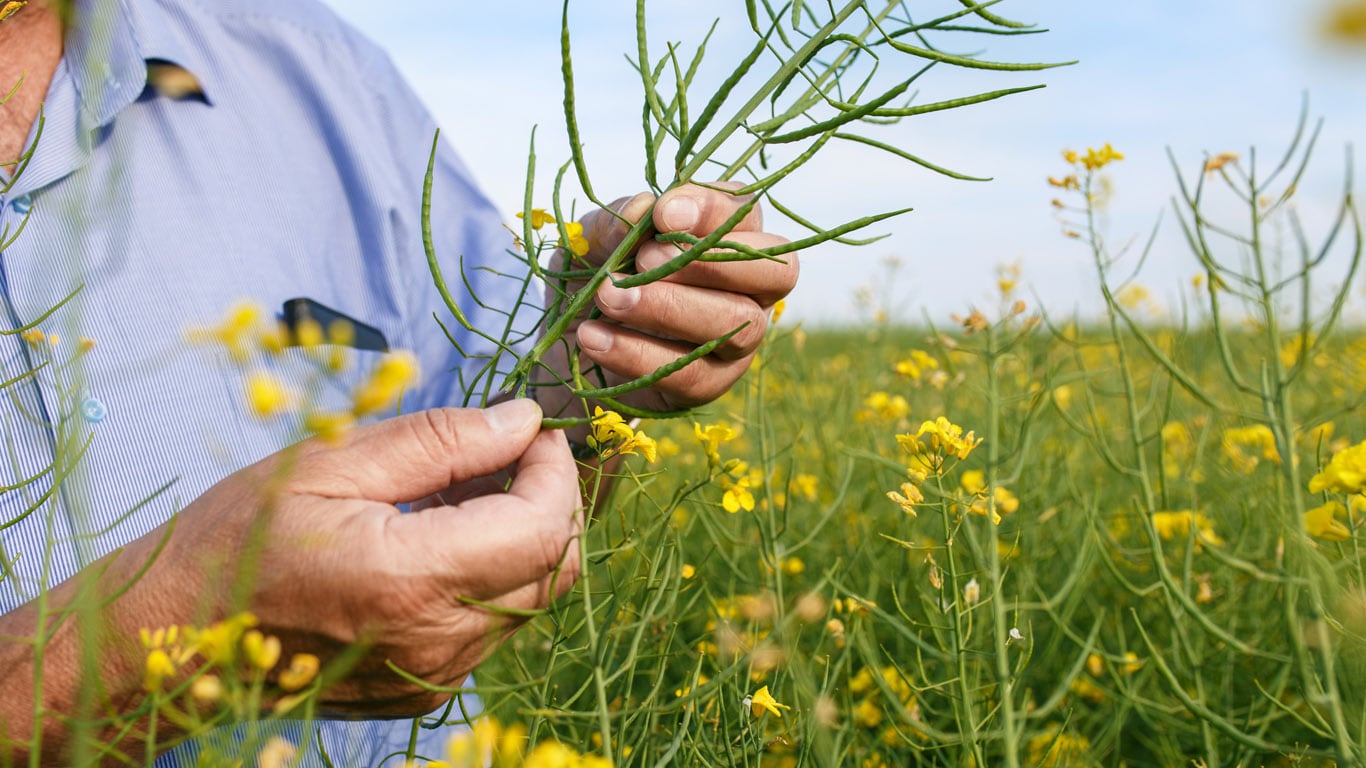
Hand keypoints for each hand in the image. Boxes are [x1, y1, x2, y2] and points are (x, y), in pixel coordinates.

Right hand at [119, 399, 580, 716]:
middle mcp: (435, 642)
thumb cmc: (236, 541)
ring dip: (521, 535)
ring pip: (529, 597)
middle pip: (552, 567)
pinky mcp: (425, 689)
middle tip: (509, 449)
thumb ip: (440, 442)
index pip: (541, 528)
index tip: (538, 429)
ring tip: (464, 487)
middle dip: (550, 499)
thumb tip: (521, 419)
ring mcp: (434, 675)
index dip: (555, 471)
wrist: (174, 637)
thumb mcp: (331, 463)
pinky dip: (491, 573)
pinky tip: (443, 535)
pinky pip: (493, 624)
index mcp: (409, 581)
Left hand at [565, 182, 798, 411]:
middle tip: (644, 258)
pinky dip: (638, 354)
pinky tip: (594, 338)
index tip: (663, 215)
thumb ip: (616, 223)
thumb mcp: (591, 242)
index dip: (710, 211)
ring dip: (669, 308)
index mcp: (728, 238)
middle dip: (708, 263)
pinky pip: (692, 374)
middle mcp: (749, 289)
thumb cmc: (594, 279)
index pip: (743, 214)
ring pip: (736, 324)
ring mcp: (737, 341)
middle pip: (772, 273)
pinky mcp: (711, 384)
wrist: (563, 348)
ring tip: (607, 297)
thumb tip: (643, 207)